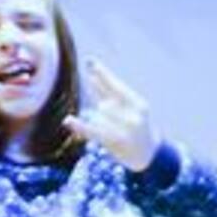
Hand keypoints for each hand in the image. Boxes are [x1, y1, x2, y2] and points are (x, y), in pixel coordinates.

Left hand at [64, 57, 159, 171]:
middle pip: (104, 104)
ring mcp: (125, 129)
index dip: (102, 74)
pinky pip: (93, 131)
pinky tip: (68, 120)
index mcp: (138, 104)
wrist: (148, 155)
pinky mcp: (115, 141)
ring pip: (98, 117)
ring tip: (116, 132)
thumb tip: (92, 76)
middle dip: (103, 109)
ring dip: (101, 123)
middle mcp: (133, 115)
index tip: (90, 61)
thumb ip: (109, 95)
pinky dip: (80, 126)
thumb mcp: (128, 109)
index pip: (116, 87)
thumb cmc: (136, 128)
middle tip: (117, 122)